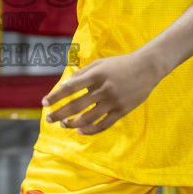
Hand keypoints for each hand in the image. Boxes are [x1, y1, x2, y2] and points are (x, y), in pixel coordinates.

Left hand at [42, 50, 167, 133]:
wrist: (147, 68)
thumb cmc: (120, 64)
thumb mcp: (100, 63)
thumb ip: (82, 74)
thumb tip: (64, 86)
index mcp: (97, 74)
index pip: (71, 87)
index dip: (56, 96)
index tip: (45, 103)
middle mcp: (104, 88)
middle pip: (76, 105)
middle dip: (59, 114)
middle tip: (49, 118)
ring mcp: (114, 101)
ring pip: (88, 118)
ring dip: (72, 123)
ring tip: (63, 124)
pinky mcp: (122, 111)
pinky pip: (103, 125)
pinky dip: (89, 130)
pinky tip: (79, 130)